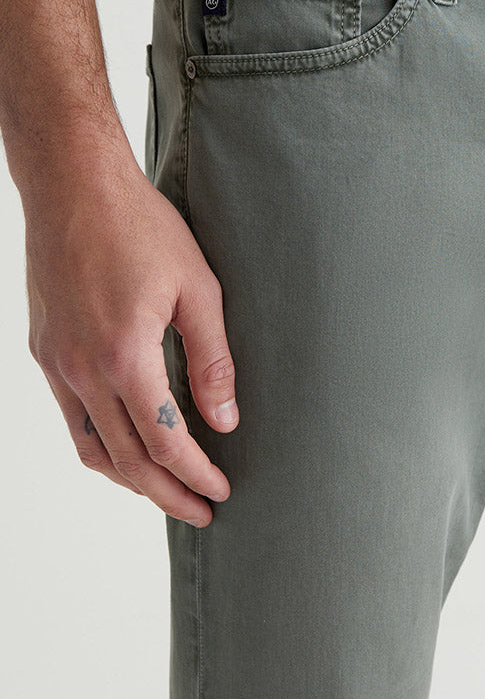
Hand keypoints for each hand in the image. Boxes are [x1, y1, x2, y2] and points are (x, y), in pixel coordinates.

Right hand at [24, 145, 237, 525]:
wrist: (75, 187)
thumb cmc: (142, 227)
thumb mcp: (199, 288)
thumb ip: (212, 360)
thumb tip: (226, 420)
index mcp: (125, 356)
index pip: (164, 443)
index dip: (196, 474)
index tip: (221, 490)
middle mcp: (82, 369)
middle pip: (126, 461)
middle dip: (166, 494)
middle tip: (201, 511)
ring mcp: (57, 363)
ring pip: (91, 446)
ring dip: (129, 478)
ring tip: (166, 490)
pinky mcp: (45, 350)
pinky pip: (72, 417)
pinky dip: (101, 444)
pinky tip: (127, 444)